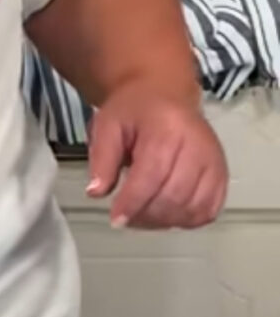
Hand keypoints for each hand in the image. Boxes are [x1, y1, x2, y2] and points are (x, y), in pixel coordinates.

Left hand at [86, 83, 226, 230]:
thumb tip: (96, 192)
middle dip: (146, 215)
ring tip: (143, 215)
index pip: (152, 175)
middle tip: (126, 217)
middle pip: (174, 196)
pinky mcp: (221, 175)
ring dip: (164, 221)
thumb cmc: (135, 111)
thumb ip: (101, 158)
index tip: (116, 219)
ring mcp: (214, 162)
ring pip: (192, 208)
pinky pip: (208, 210)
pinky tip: (166, 214)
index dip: (133, 203)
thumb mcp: (107, 125)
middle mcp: (197, 145)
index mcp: (167, 128)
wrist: (164, 95)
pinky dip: (187, 220)